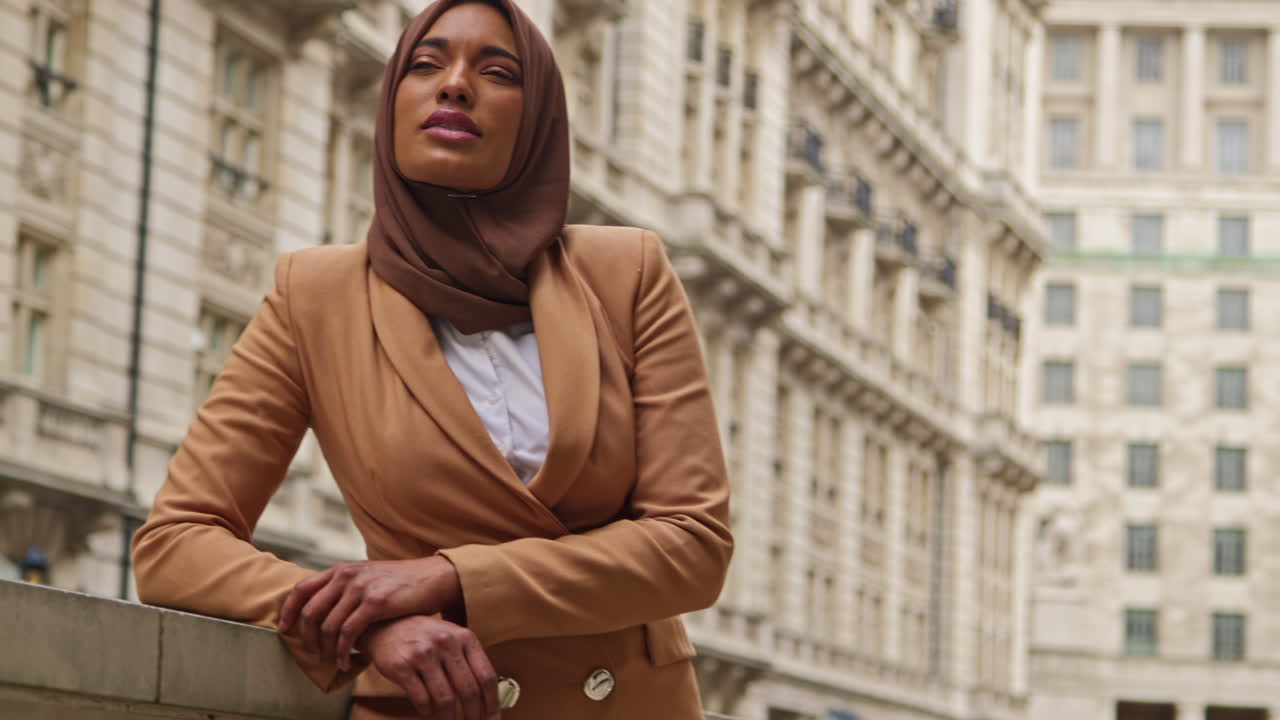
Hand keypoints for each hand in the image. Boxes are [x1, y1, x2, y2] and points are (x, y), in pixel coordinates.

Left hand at [277, 557, 462, 669]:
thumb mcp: (369, 577)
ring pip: (328, 625)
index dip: (288, 611)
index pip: (302, 588)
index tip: (284, 629)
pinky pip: (348, 633)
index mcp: (342, 569)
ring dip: (326, 648)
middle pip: (311, 610)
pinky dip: (343, 651)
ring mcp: (361, 588)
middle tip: (312, 652)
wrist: (433, 577)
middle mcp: (347, 575)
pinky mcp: (376, 603)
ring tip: (331, 660)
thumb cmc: (402, 582)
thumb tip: (325, 608)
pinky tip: (347, 660)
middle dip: (306, 636)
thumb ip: (346, 587)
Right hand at [363, 615, 498, 719]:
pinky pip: (421, 699)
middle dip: (473, 715)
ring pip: (445, 699)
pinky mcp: (402, 666)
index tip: (492, 719)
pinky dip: (427, 710)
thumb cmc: (425, 636)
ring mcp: (423, 654)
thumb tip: (489, 698)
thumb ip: (470, 661)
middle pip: (468, 690)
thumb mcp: (452, 638)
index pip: (486, 676)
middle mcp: (445, 643)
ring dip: (449, 718)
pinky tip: (428, 710)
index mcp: (464, 637)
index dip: (492, 703)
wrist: (387, 625)